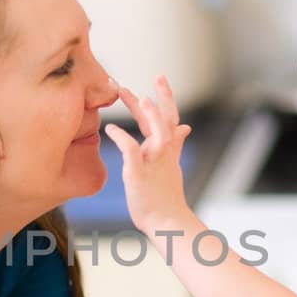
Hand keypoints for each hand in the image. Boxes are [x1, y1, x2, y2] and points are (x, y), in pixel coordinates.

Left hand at [103, 77, 191, 236]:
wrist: (166, 220)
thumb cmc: (165, 195)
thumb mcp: (171, 164)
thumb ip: (175, 144)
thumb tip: (185, 128)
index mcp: (168, 148)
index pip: (169, 118)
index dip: (165, 98)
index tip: (159, 80)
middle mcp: (164, 152)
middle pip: (168, 120)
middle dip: (164, 97)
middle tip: (159, 76)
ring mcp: (154, 162)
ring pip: (158, 134)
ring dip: (152, 115)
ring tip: (141, 97)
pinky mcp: (140, 173)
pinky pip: (132, 151)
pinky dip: (122, 137)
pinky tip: (110, 128)